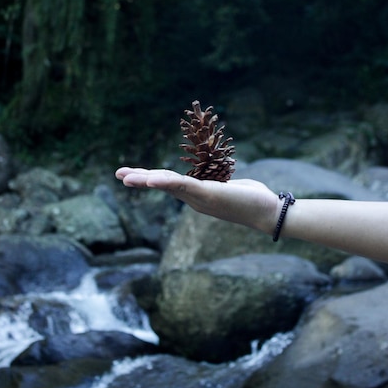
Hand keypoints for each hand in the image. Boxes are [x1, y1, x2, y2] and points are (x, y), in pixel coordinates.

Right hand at [115, 167, 278, 232]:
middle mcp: (194, 199)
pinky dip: (165, 181)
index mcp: (196, 196)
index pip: (169, 184)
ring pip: (167, 185)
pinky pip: (182, 185)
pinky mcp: (208, 194)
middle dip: (139, 180)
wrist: (268, 214)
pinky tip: (151, 179)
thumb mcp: (229, 187)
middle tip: (118, 174)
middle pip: (162, 186)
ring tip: (126, 177)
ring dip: (145, 180)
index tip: (132, 174)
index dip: (150, 178)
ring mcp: (199, 198)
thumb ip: (219, 182)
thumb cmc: (252, 199)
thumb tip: (219, 177)